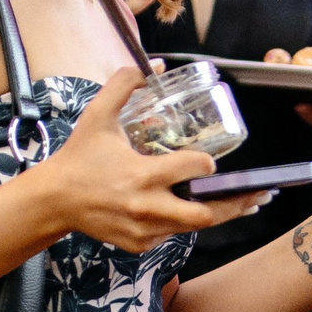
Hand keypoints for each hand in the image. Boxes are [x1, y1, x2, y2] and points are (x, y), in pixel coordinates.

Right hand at [34, 67, 261, 252]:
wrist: (54, 200)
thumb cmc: (78, 157)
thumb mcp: (98, 116)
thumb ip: (124, 85)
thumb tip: (156, 67)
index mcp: (142, 175)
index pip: (195, 169)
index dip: (207, 163)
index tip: (209, 160)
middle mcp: (147, 207)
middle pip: (205, 214)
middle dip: (235, 204)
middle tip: (257, 194)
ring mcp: (144, 230)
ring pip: (193, 228)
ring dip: (215, 214)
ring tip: (242, 204)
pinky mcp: (139, 245)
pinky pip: (171, 236)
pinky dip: (181, 223)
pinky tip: (188, 210)